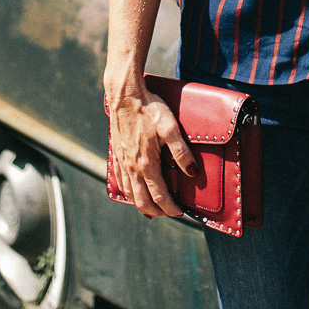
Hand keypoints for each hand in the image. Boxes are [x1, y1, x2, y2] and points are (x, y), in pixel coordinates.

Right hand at [105, 82, 196, 218]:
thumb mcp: (170, 128)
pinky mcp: (116, 154)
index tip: (180, 212)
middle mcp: (132, 167)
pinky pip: (120, 181)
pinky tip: (131, 191)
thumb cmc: (149, 109)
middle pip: (142, 201)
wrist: (125, 95)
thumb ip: (181, 152)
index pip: (159, 196)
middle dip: (156, 211)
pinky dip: (127, 192)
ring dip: (141, 205)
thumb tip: (192, 173)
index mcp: (146, 164)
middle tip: (168, 213)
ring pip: (129, 194)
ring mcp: (122, 162)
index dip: (170, 208)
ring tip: (152, 209)